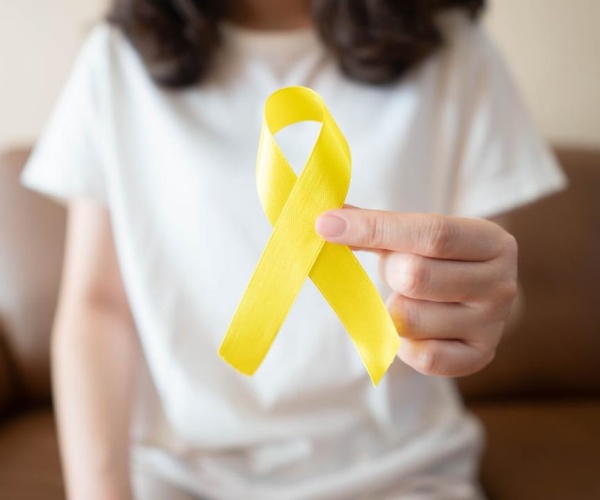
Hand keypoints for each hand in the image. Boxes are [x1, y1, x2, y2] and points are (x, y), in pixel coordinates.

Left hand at [315, 208, 517, 376]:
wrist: (478, 296)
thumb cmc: (440, 259)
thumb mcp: (420, 234)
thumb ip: (377, 226)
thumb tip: (327, 220)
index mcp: (492, 242)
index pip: (430, 232)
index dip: (373, 228)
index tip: (326, 224)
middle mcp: (501, 285)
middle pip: (416, 277)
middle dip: (389, 272)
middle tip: (395, 270)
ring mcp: (492, 326)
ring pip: (409, 319)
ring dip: (393, 309)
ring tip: (409, 299)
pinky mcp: (478, 359)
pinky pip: (421, 357)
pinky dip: (403, 343)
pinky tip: (413, 328)